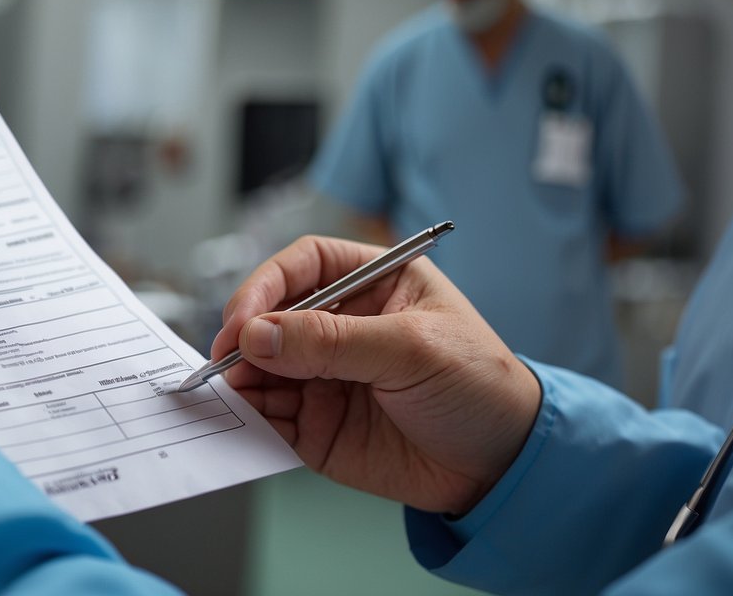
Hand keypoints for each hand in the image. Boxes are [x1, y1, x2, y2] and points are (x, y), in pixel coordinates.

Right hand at [212, 235, 540, 514]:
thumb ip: (333, 342)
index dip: (266, 285)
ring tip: (235, 394)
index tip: (245, 317)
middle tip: (229, 360)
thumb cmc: (480, 386)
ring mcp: (324, 375)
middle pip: (270, 316)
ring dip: (241, 379)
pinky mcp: (316, 423)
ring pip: (261, 367)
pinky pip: (270, 416)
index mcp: (371, 283)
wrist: (504, 466)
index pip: (303, 266)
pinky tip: (247, 420)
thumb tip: (260, 334)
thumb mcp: (412, 350)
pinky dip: (250, 417)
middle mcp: (340, 324)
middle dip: (245, 336)